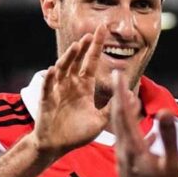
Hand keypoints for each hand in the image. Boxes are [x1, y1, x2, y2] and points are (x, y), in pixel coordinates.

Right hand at [32, 25, 108, 158]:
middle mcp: (71, 85)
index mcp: (84, 86)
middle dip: (84, 47)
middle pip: (77, 61)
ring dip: (69, 58)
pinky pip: (47, 88)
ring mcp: (57, 91)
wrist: (57, 146)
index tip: (101, 30)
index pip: (91, 62)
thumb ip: (114, 107)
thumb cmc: (77, 133)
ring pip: (62, 70)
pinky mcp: (46, 101)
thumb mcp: (101, 120)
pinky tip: (53, 70)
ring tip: (76, 46)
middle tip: (91, 33)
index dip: (96, 47)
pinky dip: (49, 79)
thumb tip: (131, 95)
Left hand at [111, 70, 177, 176]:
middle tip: (117, 81)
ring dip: (124, 117)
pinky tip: (147, 136)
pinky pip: (129, 148)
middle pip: (118, 122)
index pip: (124, 115)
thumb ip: (168, 138)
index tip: (117, 74)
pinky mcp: (129, 176)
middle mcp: (125, 157)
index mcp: (134, 151)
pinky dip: (134, 135)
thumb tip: (165, 112)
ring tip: (129, 103)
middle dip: (118, 100)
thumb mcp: (174, 166)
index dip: (121, 93)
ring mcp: (125, 167)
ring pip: (121, 135)